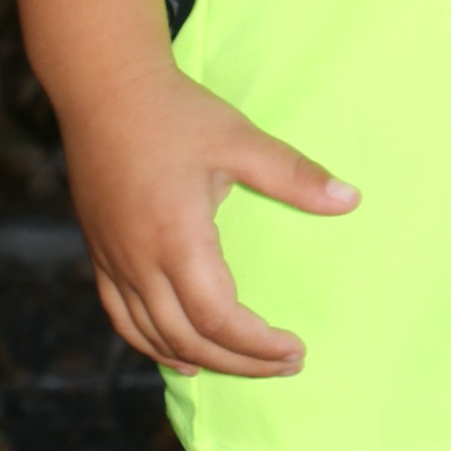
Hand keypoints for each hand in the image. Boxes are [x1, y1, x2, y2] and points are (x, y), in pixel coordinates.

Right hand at [59, 61, 358, 376]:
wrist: (104, 86)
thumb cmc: (177, 112)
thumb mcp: (240, 139)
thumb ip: (294, 175)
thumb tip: (351, 199)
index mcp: (178, 239)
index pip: (220, 320)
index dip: (260, 346)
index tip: (297, 350)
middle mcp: (140, 262)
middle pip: (190, 341)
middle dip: (240, 363)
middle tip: (285, 364)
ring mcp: (114, 261)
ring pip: (154, 337)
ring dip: (201, 360)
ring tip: (244, 364)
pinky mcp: (99, 253)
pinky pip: (123, 319)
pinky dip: (153, 346)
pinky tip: (178, 354)